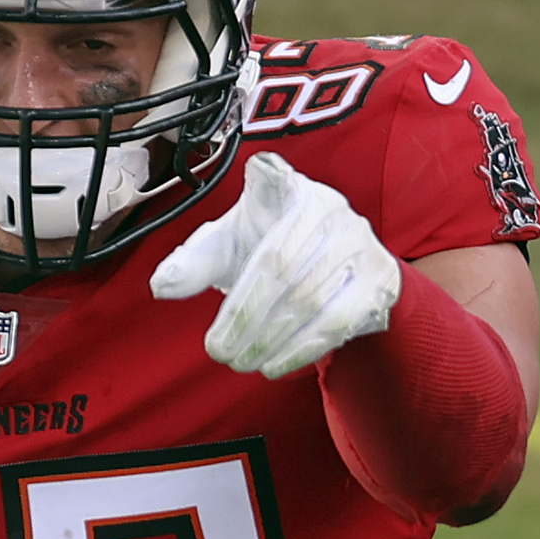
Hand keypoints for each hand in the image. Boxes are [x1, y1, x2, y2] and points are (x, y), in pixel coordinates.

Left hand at [146, 152, 399, 377]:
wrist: (338, 274)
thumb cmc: (270, 252)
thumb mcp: (230, 248)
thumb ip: (195, 262)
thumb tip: (162, 285)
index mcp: (290, 189)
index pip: (274, 177)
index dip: (270, 176)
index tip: (260, 172)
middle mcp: (330, 208)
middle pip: (281, 263)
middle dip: (245, 314)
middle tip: (218, 350)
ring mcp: (359, 245)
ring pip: (308, 296)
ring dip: (268, 337)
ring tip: (239, 361)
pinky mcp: (377, 282)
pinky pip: (337, 320)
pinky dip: (300, 349)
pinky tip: (273, 366)